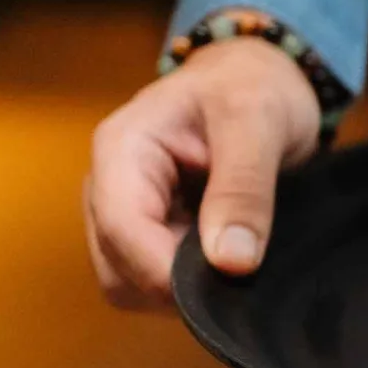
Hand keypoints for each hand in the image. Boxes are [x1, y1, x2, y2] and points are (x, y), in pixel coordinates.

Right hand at [85, 35, 321, 309]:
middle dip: (175, 284)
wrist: (258, 78)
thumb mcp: (258, 122)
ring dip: (183, 288)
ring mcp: (123, 213)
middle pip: (119, 269)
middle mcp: (109, 186)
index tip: (223, 288)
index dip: (166, 272)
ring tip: (238, 258)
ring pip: (132, 284)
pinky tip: (227, 261)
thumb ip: (244, 188)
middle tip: (244, 273)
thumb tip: (232, 262)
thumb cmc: (253, 86)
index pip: (122, 230)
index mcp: (122, 150)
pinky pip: (154, 280)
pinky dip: (190, 284)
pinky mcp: (148, 232)